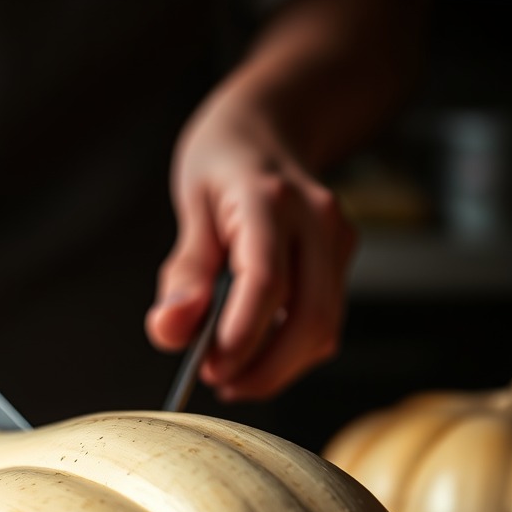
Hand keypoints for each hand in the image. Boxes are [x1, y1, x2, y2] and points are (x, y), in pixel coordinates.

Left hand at [146, 107, 355, 400]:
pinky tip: (257, 354)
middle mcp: (317, 218)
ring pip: (324, 328)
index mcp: (270, 199)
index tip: (210, 368)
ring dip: (279, 369)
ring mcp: (337, 240)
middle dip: (265, 368)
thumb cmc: (223, 166)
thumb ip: (182, 275)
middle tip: (219, 382)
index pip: (265, 280)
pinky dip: (291, 353)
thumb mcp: (189, 208)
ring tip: (232, 376)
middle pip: (310, 316)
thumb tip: (169, 332)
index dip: (241, 335)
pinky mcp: (342, 261)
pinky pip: (324, 323)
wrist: (269, 129)